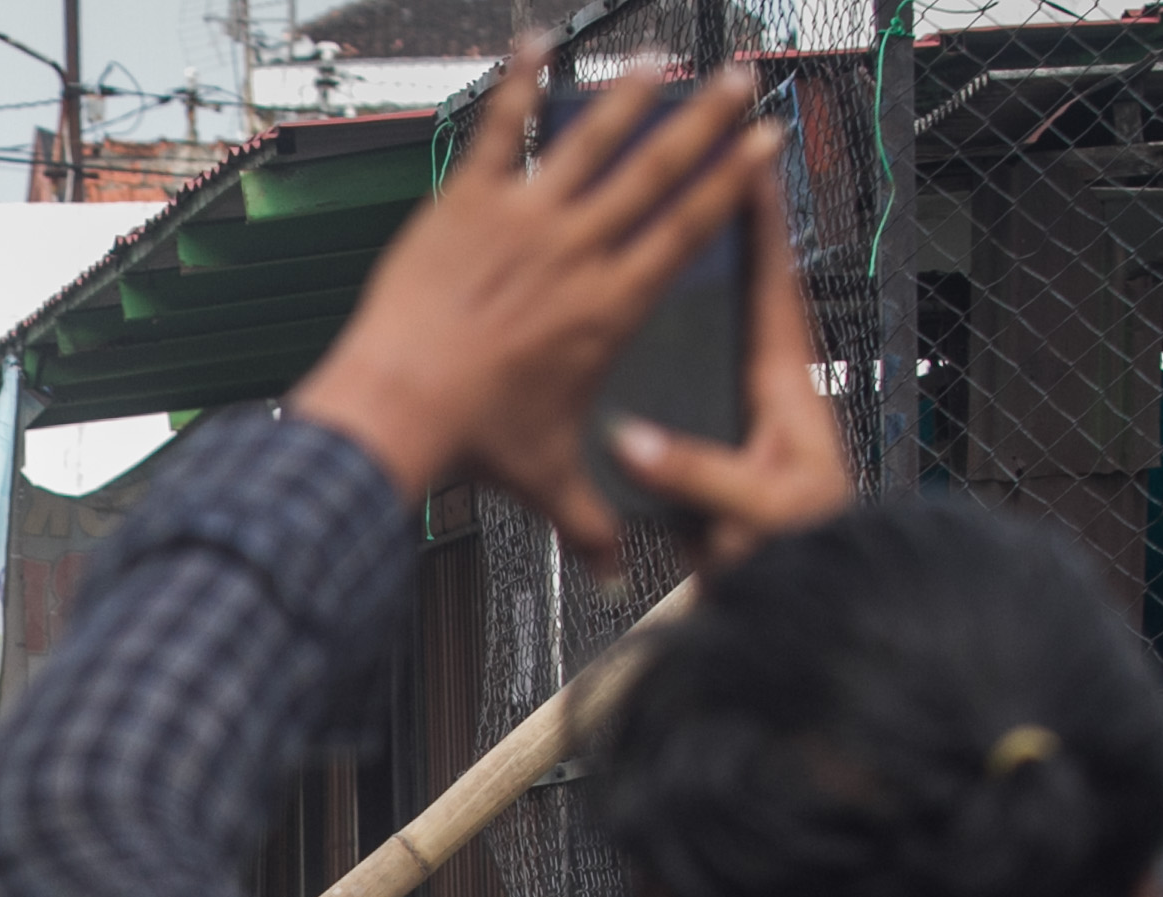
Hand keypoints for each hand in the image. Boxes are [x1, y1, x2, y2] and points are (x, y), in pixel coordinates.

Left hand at [289, 47, 777, 571]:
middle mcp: (579, 250)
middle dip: (707, 119)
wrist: (399, 407)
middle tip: (744, 77)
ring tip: (662, 61)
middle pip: (659, 171)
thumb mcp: (545, 484)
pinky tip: (533, 43)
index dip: (731, 184)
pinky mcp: (467, 204)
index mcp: (610, 304)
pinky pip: (499, 129)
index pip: (688, 232)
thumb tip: (609, 577)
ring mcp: (524, 219)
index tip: (763, 146)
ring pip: (591, 140)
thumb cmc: (471, 441)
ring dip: (630, 96)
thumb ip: (586, 524)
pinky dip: (516, 82)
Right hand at [604, 164, 852, 571]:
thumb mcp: (757, 510)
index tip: (747, 166)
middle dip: (718, 240)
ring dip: (680, 296)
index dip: (762, 227)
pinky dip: (650, 358)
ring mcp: (736, 422)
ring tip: (645, 244)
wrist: (806, 613)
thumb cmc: (806, 557)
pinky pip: (672, 392)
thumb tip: (631, 440)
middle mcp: (762, 394)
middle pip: (739, 298)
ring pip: (705, 340)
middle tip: (689, 182)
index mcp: (786, 390)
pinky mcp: (707, 456)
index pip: (774, 289)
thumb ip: (698, 473)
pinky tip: (616, 343)